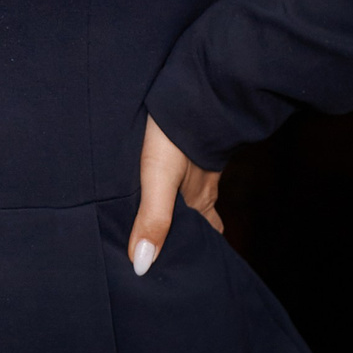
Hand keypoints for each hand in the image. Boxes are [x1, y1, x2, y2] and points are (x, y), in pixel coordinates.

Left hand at [126, 113, 222, 275]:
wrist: (193, 87)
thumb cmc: (176, 136)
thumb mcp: (158, 180)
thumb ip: (153, 219)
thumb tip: (142, 264)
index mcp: (200, 201)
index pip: (210, 235)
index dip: (204, 250)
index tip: (196, 266)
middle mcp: (202, 186)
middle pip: (203, 217)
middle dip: (193, 232)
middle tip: (174, 247)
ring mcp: (198, 164)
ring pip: (193, 193)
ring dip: (181, 206)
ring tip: (160, 218)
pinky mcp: (189, 141)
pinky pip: (186, 168)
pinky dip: (176, 179)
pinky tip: (158, 176)